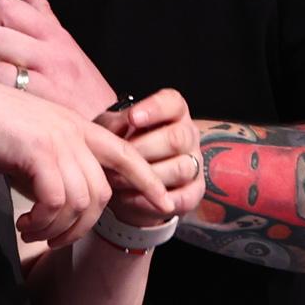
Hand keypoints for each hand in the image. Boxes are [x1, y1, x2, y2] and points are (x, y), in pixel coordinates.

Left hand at [0, 0, 116, 117]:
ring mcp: (49, 74)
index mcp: (54, 32)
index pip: (6, 5)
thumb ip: (37, 6)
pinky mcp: (44, 100)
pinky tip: (5, 99)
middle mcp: (52, 49)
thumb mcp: (63, 40)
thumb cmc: (80, 85)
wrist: (113, 129)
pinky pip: (2, 81)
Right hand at [0, 80, 171, 247]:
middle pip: (102, 193)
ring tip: (32, 231)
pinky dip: (44, 222)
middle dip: (82, 227)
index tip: (164, 205)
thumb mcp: (33, 142)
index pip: (126, 154)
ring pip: (81, 202)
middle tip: (52, 239)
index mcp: (77, 126)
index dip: (148, 182)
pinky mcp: (40, 152)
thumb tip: (60, 199)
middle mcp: (74, 132)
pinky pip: (57, 202)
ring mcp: (59, 140)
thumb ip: (55, 161)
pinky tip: (25, 224)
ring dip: (57, 228)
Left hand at [94, 88, 202, 227]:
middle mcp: (188, 135)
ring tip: (118, 181)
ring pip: (182, 168)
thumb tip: (118, 127)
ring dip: (148, 178)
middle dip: (143, 150)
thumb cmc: (120, 147)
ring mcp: (194, 163)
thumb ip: (112, 125)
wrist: (125, 182)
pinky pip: (182, 198)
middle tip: (118, 160)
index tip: (132, 118)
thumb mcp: (110, 130)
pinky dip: (154, 201)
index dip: (154, 109)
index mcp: (172, 112)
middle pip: (177, 138)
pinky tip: (131, 198)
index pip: (172, 103)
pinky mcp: (194, 192)